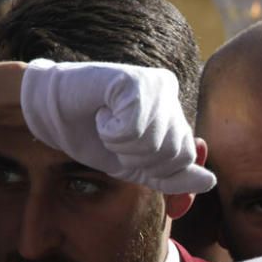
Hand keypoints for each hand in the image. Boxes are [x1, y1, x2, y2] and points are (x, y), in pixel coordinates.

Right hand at [21, 59, 215, 193]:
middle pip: (174, 152)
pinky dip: (111, 132)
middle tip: (116, 139)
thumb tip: (209, 182)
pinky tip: (102, 114)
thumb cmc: (93, 137)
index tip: (131, 159)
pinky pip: (133, 128)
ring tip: (108, 126)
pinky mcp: (134, 79)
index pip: (185, 157)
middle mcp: (170, 93)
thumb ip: (173, 178)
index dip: (157, 170)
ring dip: (122, 146)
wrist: (52, 113)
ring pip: (155, 142)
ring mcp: (154, 83)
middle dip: (139, 159)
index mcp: (173, 113)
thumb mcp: (137, 168)